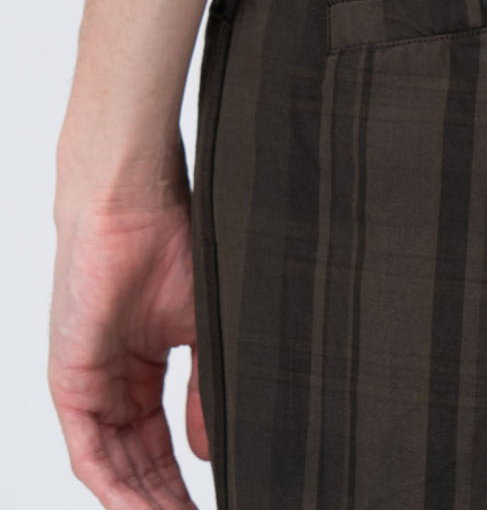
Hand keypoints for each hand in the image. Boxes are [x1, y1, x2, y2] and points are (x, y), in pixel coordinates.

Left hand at [48, 134, 208, 509]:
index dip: (187, 481)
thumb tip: (206, 452)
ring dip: (146, 503)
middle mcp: (113, 383)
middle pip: (140, 464)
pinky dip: (119, 489)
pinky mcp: (70, 383)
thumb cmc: (174, 245)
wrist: (134, 203)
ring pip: (115, 467)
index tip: (219, 501)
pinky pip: (91, 452)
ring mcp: (90, 385)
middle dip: (167, 501)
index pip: (164, 443)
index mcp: (144, 367)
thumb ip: (202, 393)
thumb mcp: (203, 330)